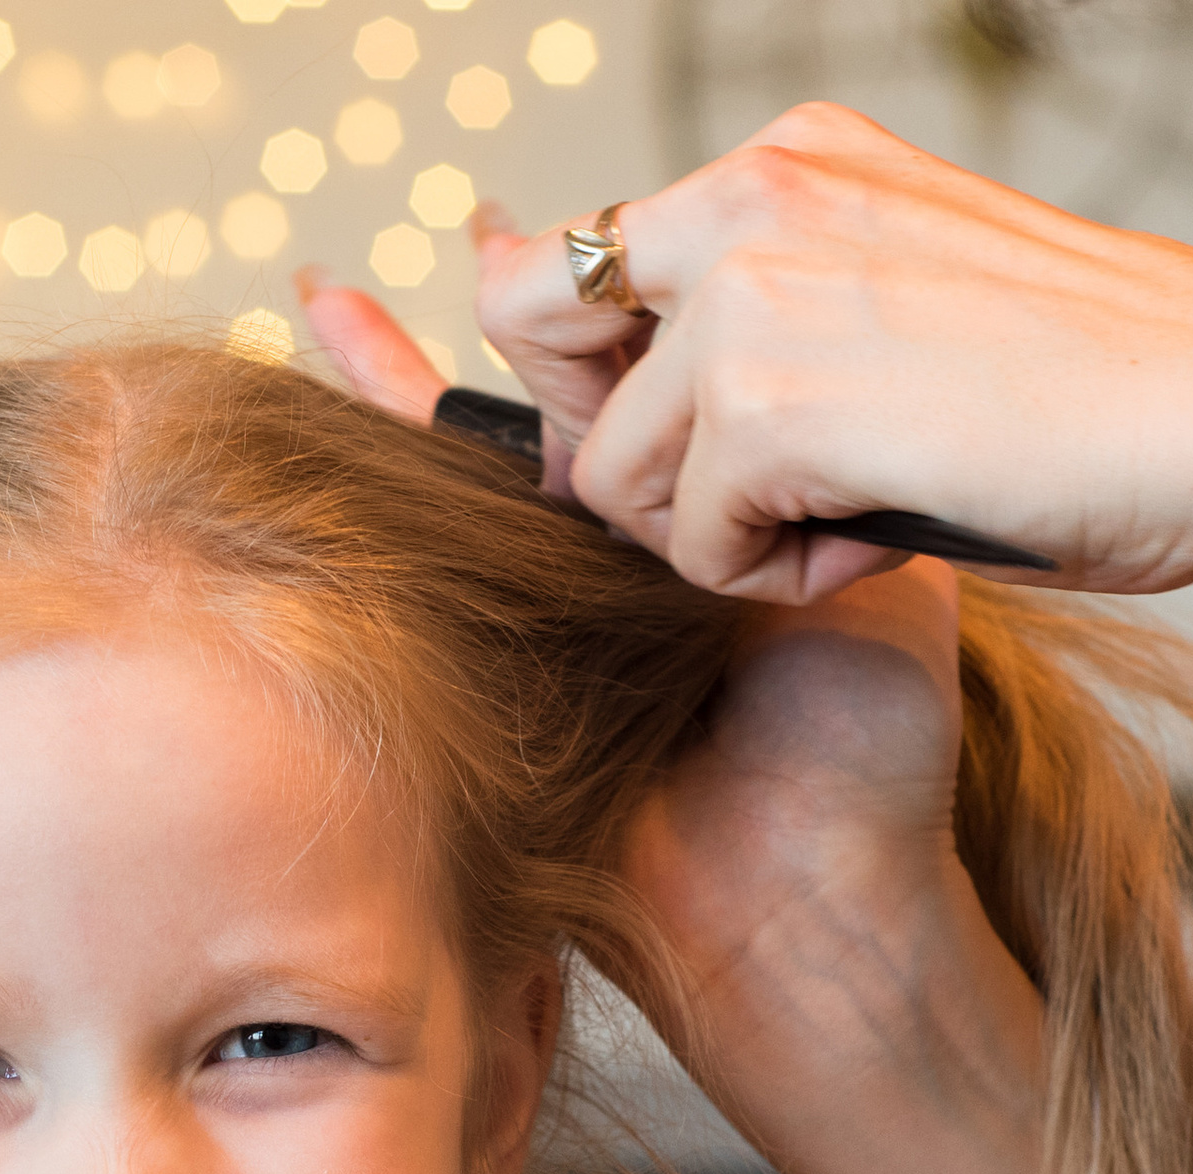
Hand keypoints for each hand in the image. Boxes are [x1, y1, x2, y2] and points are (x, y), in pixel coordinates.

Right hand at [303, 266, 1046, 1173]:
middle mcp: (608, 584)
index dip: (593, 327)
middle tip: (427, 250)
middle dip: (472, 343)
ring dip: (385, 397)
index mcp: (706, 545)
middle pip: (525, 436)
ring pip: (449, 494)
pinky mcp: (473, 684)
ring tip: (326, 301)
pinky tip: (311, 413)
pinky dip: (360, 487)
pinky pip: (409, 573)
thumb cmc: (863, 768)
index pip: (635, 411)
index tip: (565, 243)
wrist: (807, 911)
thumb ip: (820, 479)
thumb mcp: (880, 585)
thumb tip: (769, 372)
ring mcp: (533, 634)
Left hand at [427, 102, 1192, 694]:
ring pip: (608, 472)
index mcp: (786, 164)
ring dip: (714, 530)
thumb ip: (747, 326)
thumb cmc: (1088, 389)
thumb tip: (573, 396)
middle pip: (530, 331)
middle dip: (606, 445)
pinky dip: (777, 579)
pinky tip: (878, 537)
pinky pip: (687, 547)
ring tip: (854, 514)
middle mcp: (749, 199)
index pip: (575, 256)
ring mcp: (748, 293)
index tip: (666, 439)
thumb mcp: (889, 307)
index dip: (581, 374)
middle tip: (741, 494)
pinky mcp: (762, 403)